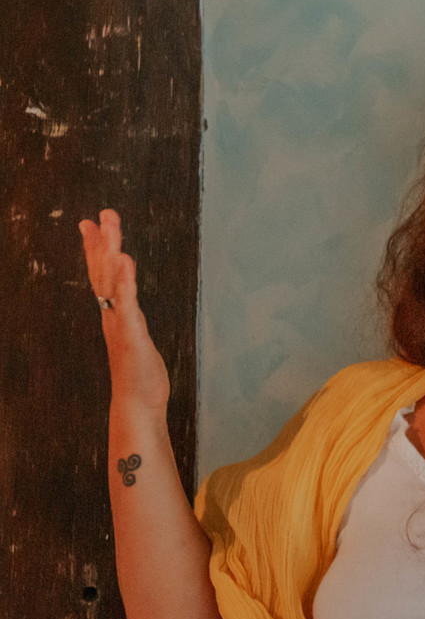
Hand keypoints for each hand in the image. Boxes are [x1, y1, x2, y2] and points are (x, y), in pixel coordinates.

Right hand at [80, 209, 170, 412]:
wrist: (138, 405)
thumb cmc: (140, 376)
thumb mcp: (135, 340)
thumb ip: (130, 321)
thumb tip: (127, 308)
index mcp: (115, 313)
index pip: (103, 275)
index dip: (97, 249)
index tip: (91, 223)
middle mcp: (113, 315)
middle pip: (104, 272)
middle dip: (103, 241)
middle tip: (104, 213)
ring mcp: (119, 324)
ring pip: (112, 283)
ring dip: (111, 253)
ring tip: (111, 226)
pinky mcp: (130, 336)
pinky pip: (126, 304)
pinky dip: (125, 282)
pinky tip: (126, 261)